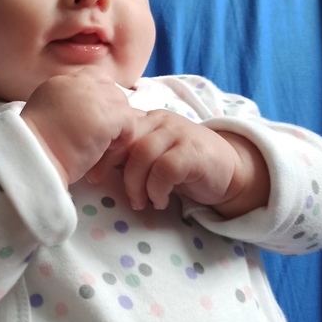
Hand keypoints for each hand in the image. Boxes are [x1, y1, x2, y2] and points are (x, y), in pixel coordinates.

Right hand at [21, 69, 133, 187]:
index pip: (95, 78)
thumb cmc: (35, 149)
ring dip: (117, 128)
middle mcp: (78, 82)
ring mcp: (94, 96)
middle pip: (112, 91)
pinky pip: (129, 122)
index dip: (100, 100)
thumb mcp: (46, 115)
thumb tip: (87, 115)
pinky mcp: (107, 116)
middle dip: (112, 114)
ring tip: (102, 150)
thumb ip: (66, 106)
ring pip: (122, 106)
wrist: (32, 161)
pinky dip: (122, 140)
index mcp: (60, 82)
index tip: (93, 124)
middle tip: (100, 140)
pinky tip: (106, 154)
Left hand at [88, 109, 269, 216]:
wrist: (229, 171)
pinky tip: (160, 201)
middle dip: (110, 165)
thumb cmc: (184, 166)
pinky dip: (157, 189)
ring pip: (142, 154)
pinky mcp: (194, 152)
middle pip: (125, 139)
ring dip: (135, 183)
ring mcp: (178, 134)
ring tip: (139, 201)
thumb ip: (129, 156)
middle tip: (104, 186)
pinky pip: (165, 169)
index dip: (101, 151)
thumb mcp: (153, 157)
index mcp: (147, 119)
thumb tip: (95, 168)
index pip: (117, 128)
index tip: (91, 173)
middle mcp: (161, 121)